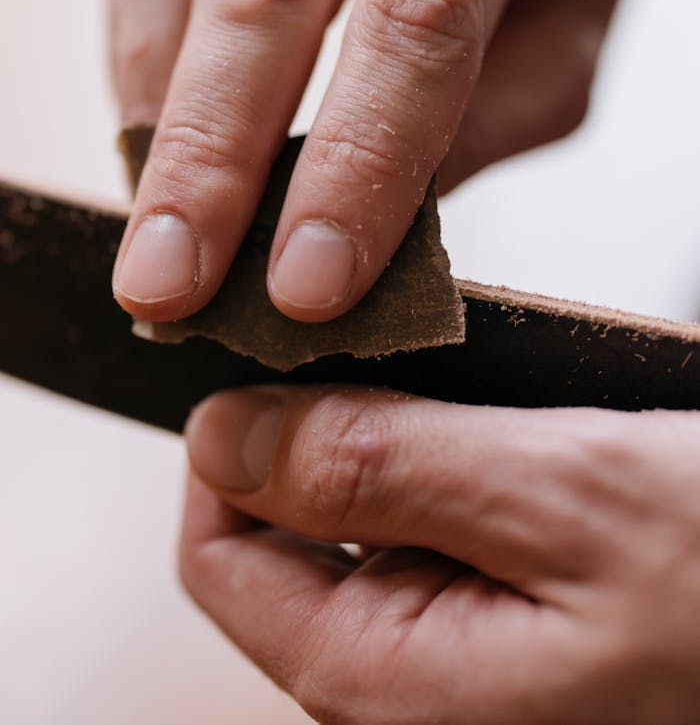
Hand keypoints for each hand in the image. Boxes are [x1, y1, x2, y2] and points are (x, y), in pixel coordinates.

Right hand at [109, 0, 649, 323]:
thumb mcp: (563, 52)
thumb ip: (468, 137)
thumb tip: (353, 248)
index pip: (415, 13)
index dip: (355, 160)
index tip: (306, 286)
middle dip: (210, 152)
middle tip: (169, 280)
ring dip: (156, 114)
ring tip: (153, 232)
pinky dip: (139, 57)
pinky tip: (151, 137)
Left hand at [180, 387, 699, 724]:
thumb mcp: (556, 496)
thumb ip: (376, 466)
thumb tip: (222, 436)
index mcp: (386, 679)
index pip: (221, 555)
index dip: (231, 446)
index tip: (281, 358)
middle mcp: (407, 681)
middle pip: (282, 536)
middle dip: (323, 430)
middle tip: (399, 350)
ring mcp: (455, 653)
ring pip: (358, 519)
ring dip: (393, 436)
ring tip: (471, 387)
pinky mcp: (502, 618)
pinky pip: (427, 525)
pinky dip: (445, 457)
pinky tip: (504, 423)